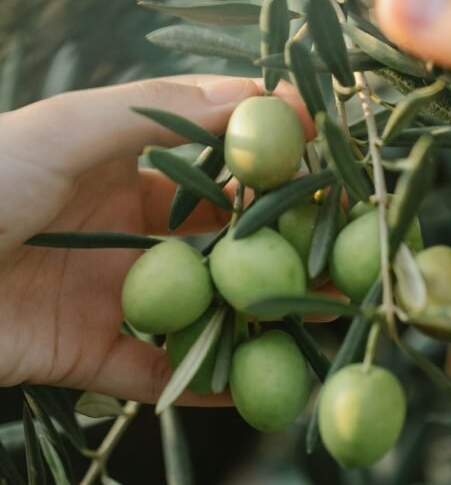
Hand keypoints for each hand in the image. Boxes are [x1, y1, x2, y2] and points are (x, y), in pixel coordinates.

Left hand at [0, 75, 312, 403]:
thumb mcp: (70, 126)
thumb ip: (164, 110)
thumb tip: (260, 94)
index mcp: (124, 164)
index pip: (218, 160)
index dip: (273, 159)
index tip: (332, 159)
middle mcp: (129, 228)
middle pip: (221, 237)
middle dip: (281, 245)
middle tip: (346, 253)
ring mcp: (113, 293)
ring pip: (202, 306)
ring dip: (258, 318)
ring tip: (322, 324)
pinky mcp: (90, 356)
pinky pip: (160, 372)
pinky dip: (208, 382)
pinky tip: (261, 390)